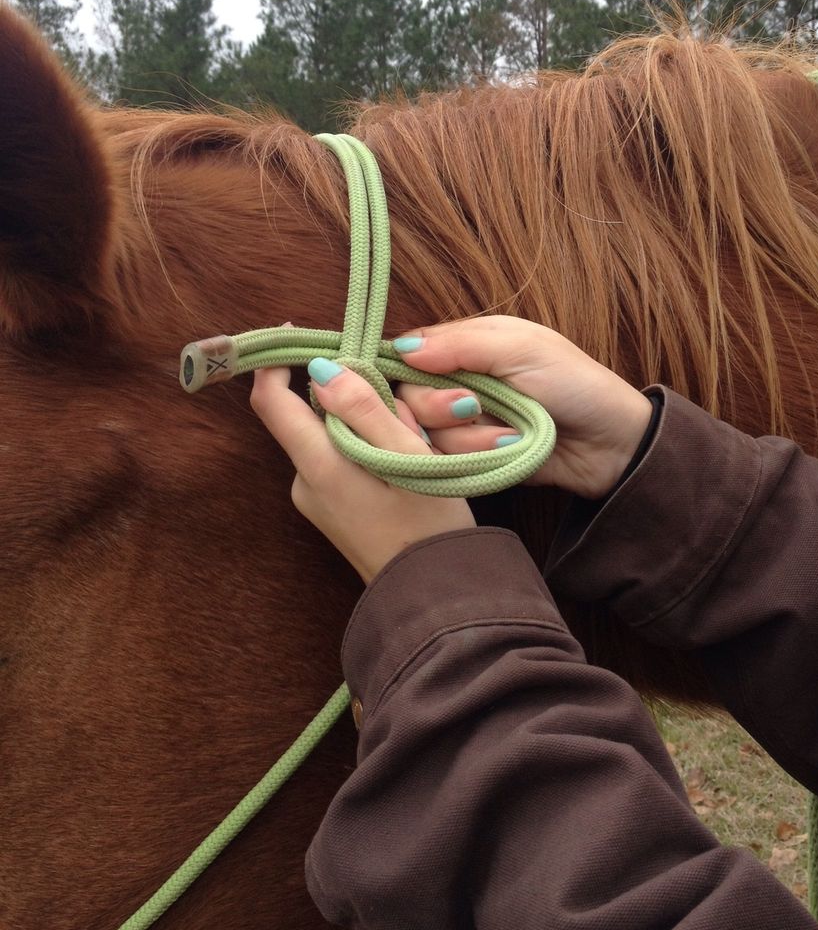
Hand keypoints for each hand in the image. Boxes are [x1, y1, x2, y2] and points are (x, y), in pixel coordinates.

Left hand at [251, 362, 474, 583]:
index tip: (298, 332)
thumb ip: (365, 409)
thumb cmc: (429, 525)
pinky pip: (340, 460)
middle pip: (308, 415)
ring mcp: (316, 500)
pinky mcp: (332, 511)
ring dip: (363, 422)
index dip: (276, 361)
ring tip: (414, 439)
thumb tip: (321, 368)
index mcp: (318, 465)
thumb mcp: (408, 457)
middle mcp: (305, 482)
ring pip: (329, 436)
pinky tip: (405, 463)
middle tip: (400, 405)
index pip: (271, 401)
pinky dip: (367, 447)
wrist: (434, 596)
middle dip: (348, 395)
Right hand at [392, 316, 653, 499]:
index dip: (406, 371)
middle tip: (473, 407)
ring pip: (425, 435)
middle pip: (408, 399)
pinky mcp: (474, 459)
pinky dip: (476, 458)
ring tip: (510, 434)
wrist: (611, 443)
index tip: (421, 380)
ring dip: (468, 437)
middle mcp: (458, 382)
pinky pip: (447, 463)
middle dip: (437, 406)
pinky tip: (508, 450)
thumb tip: (403, 349)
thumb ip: (461, 345)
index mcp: (467, 345)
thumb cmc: (575, 383)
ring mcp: (465, 424)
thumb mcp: (522, 349)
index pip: (407, 355)